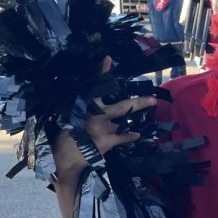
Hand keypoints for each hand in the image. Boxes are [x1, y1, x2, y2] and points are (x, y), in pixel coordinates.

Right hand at [52, 56, 155, 182]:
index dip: (102, 71)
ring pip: (124, 120)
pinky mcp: (106, 141)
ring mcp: (102, 128)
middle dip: (139, 102)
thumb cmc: (64, 137)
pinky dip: (129, 136)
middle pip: (121, 106)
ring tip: (149, 108)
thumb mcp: (68, 116)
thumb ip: (81, 109)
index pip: (94, 86)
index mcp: (84, 106)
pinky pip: (122, 137)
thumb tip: (90, 102)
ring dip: (136, 116)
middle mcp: (95, 114)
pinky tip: (137, 134)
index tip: (108, 58)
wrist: (65, 158)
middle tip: (153, 99)